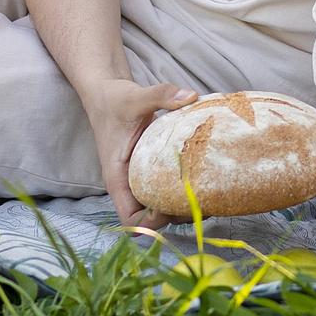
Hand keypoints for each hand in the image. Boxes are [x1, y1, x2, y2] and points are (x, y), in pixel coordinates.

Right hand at [79, 77, 195, 228]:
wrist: (106, 95)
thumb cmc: (115, 101)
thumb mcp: (136, 97)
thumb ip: (161, 95)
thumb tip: (191, 96)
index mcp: (117, 179)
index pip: (130, 219)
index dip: (152, 221)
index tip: (175, 204)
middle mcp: (128, 185)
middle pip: (151, 218)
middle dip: (176, 214)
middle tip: (204, 199)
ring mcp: (139, 180)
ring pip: (160, 206)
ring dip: (182, 204)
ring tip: (208, 192)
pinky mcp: (150, 171)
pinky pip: (165, 189)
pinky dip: (182, 189)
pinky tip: (203, 177)